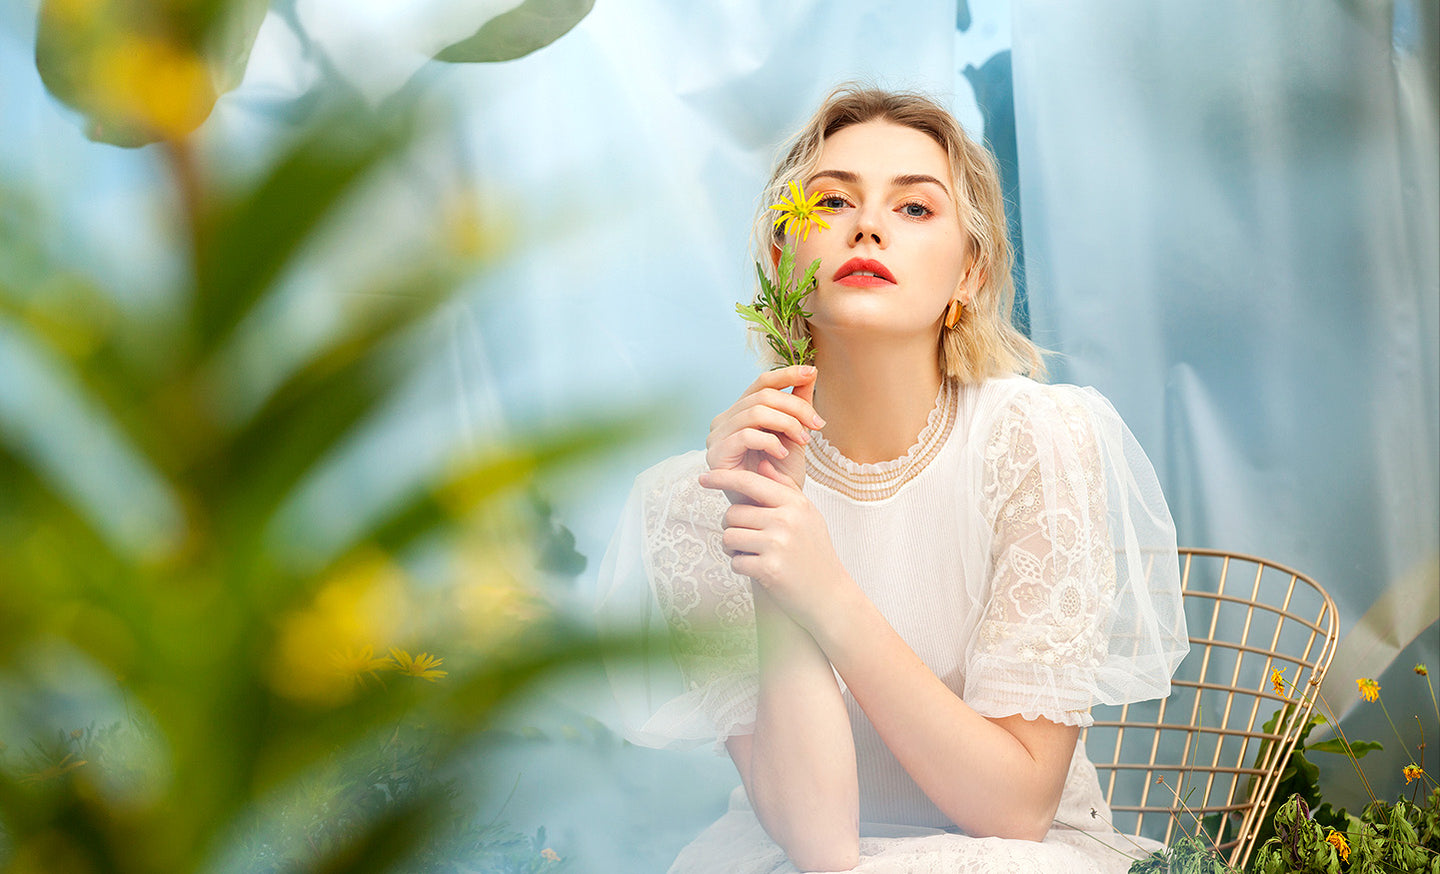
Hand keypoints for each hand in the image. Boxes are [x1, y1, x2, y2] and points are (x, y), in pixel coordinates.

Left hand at [698, 458, 848, 629]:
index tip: (704, 478)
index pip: (750, 482)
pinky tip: (759, 570)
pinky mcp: (769, 569)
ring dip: (733, 548)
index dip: (723, 478)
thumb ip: (785, 489)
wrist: (830, 596)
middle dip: (732, 527)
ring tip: (752, 554)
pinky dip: (741, 567)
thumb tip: (762, 464)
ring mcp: (778, 544)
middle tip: (746, 539)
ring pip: (729, 536)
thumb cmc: (815, 554)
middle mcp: (786, 520)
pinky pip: (735, 561)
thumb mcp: (808, 516)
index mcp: (795, 504)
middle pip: (733, 513)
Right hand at [705, 365, 822, 501]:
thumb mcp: (794, 434)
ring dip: (786, 423)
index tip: (811, 372)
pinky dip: (770, 440)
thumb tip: (809, 372)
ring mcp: (717, 437)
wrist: (772, 510)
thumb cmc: (780, 474)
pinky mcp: (716, 454)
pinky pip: (746, 435)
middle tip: (816, 425)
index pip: (761, 383)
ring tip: (804, 440)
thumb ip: (798, 404)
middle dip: (795, 407)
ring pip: (755, 412)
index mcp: (741, 412)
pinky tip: (783, 453)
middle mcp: (724, 420)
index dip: (786, 374)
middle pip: (762, 396)